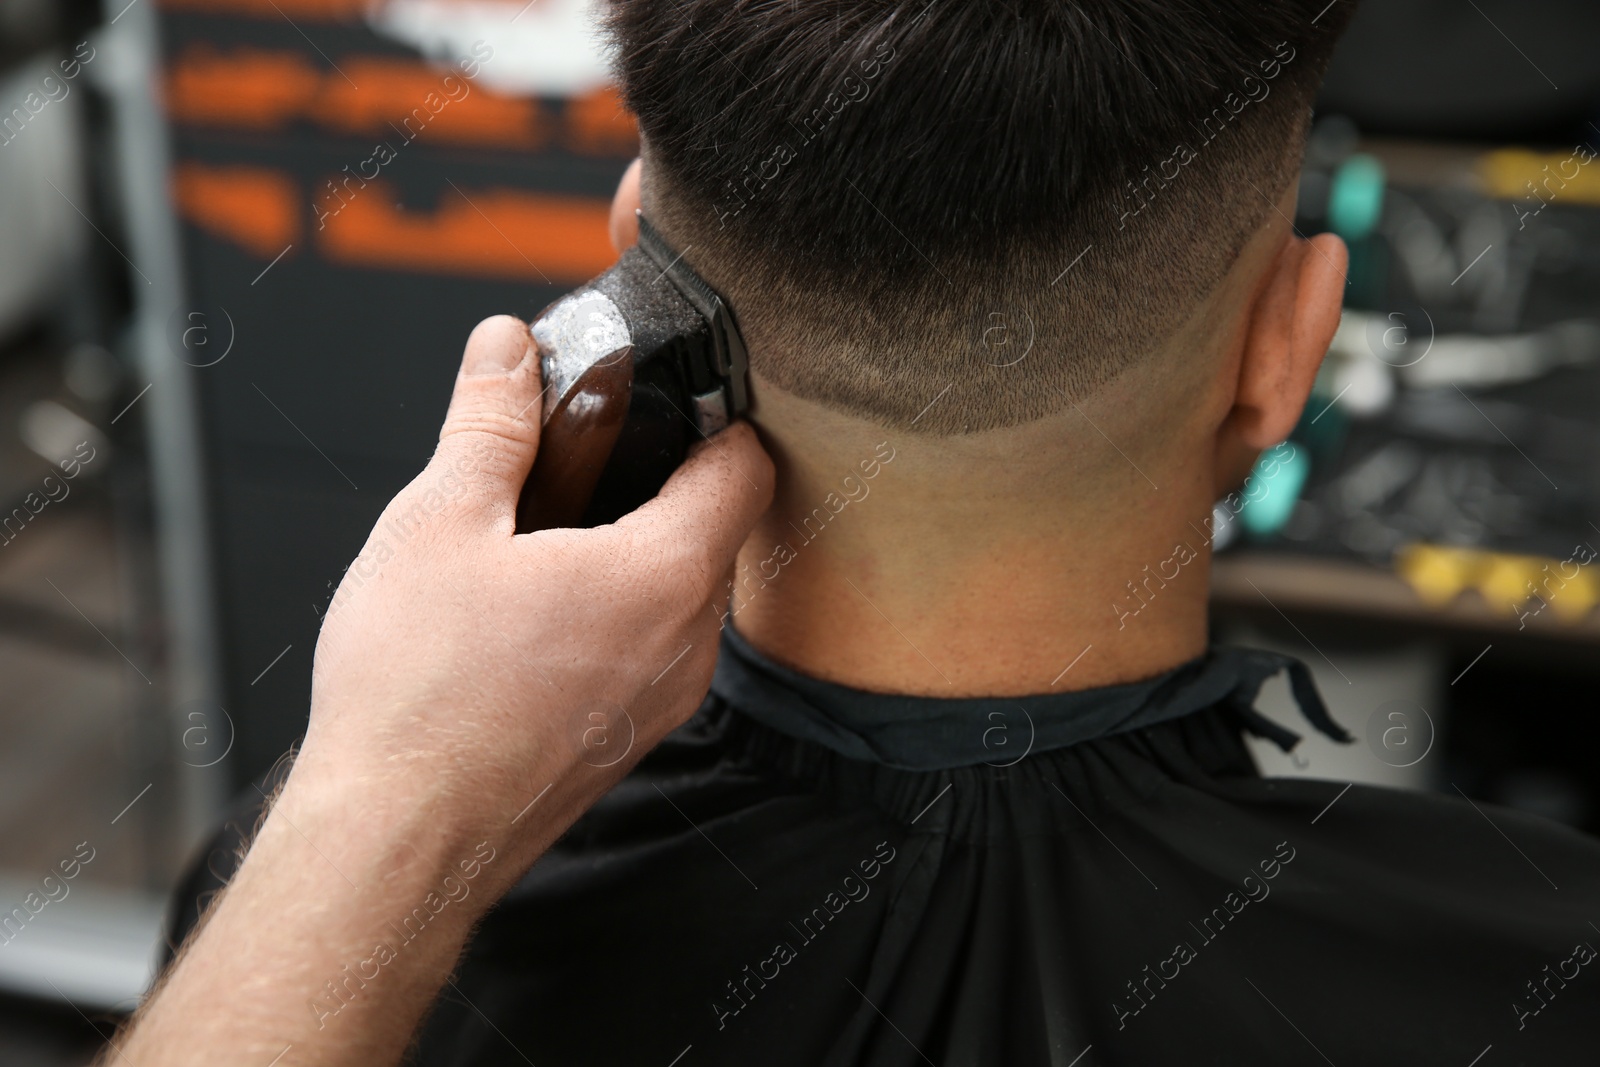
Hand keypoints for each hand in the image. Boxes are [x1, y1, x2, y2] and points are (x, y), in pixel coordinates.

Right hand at [117, 317, 770, 1066]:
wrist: (398, 841)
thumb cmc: (418, 696)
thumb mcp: (441, 521)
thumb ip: (490, 422)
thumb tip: (508, 349)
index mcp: (664, 576)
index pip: (746, 468)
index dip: (713, 418)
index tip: (665, 399)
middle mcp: (688, 645)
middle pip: (714, 529)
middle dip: (655, 484)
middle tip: (571, 465)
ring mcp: (665, 702)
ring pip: (679, 594)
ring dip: (628, 554)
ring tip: (534, 545)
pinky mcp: (630, 739)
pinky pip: (650, 650)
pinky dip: (612, 615)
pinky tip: (527, 618)